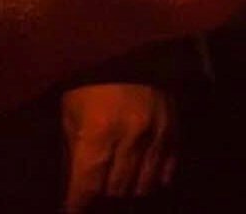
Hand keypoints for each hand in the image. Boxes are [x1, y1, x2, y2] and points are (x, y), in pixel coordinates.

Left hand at [60, 82, 176, 211]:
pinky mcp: (174, 132)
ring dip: (127, 190)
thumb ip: (72, 150)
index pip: (87, 186)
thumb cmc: (91, 80)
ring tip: (118, 184)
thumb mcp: (71, 111)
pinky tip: (142, 174)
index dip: (77, 205)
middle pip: (115, 191)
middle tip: (95, 192)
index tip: (71, 211)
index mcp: (98, 133)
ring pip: (142, 187)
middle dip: (102, 196)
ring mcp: (155, 138)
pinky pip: (166, 172)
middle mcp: (129, 140)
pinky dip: (153, 179)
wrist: (130, 48)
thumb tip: (72, 185)